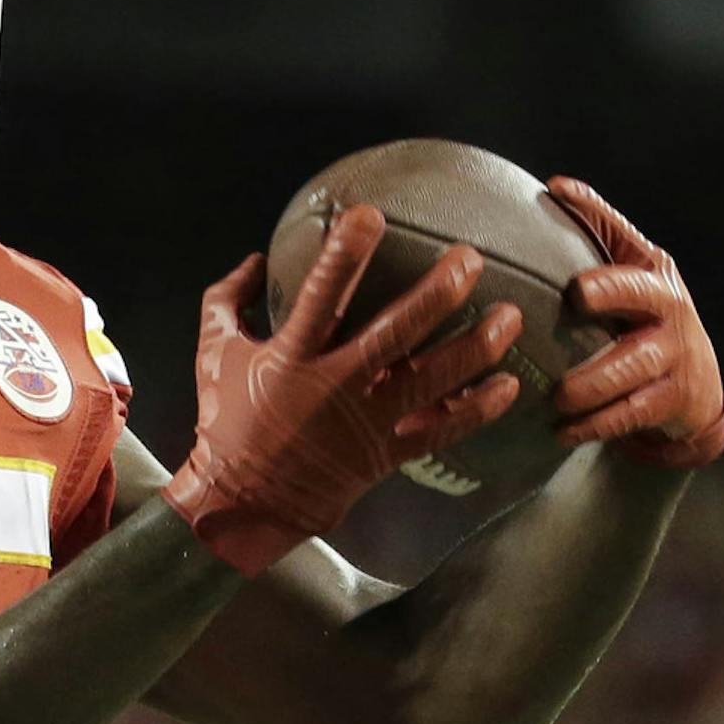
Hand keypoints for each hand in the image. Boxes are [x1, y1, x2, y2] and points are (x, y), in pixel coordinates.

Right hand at [162, 206, 522, 575]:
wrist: (242, 507)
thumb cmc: (226, 425)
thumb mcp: (213, 357)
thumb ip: (227, 301)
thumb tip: (257, 259)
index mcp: (291, 359)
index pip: (320, 297)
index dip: (344, 255)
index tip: (370, 216)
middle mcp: (333, 388)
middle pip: (396, 334)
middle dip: (437, 295)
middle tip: (471, 260)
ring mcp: (364, 424)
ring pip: (431, 382)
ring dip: (474, 348)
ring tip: (510, 317)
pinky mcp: (385, 455)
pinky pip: (439, 433)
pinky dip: (476, 410)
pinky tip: (507, 385)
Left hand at [546, 177, 723, 467]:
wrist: (694, 382)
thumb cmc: (646, 319)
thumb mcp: (633, 273)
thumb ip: (600, 233)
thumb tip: (556, 186)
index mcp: (650, 272)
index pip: (622, 236)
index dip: (594, 215)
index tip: (559, 197)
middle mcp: (666, 308)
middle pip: (638, 294)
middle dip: (610, 291)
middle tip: (577, 296)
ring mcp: (670, 355)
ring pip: (629, 366)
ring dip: (591, 382)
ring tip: (559, 395)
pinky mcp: (668, 400)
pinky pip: (627, 414)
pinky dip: (593, 425)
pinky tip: (563, 430)